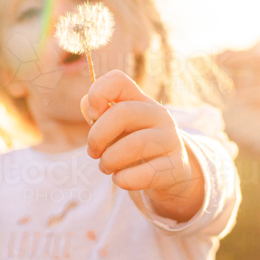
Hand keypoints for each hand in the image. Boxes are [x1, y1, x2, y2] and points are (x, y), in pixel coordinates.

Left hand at [81, 70, 204, 222]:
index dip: (98, 94)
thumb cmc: (136, 147)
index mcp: (140, 101)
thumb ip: (99, 115)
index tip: (92, 115)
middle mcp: (158, 115)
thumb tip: (85, 104)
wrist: (171, 174)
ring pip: (134, 145)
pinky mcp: (175, 167)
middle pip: (122, 113)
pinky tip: (120, 178)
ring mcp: (170, 140)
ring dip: (109, 161)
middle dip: (97, 136)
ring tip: (106, 167)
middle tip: (93, 152)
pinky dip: (124, 179)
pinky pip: (144, 174)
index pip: (118, 80)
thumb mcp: (118, 129)